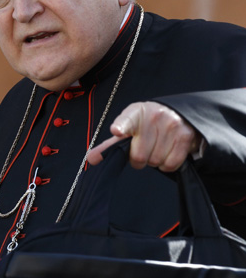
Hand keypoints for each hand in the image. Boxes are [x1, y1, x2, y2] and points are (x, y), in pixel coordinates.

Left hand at [87, 102, 201, 171]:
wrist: (178, 113)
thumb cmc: (148, 124)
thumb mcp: (129, 127)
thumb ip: (110, 145)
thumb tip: (91, 159)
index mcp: (135, 112)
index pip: (126, 120)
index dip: (121, 126)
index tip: (116, 131)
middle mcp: (154, 116)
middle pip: (139, 156)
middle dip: (140, 158)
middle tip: (144, 148)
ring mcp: (171, 125)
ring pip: (155, 161)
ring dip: (154, 160)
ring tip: (157, 147)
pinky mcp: (185, 136)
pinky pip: (170, 164)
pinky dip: (167, 164)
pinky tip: (167, 151)